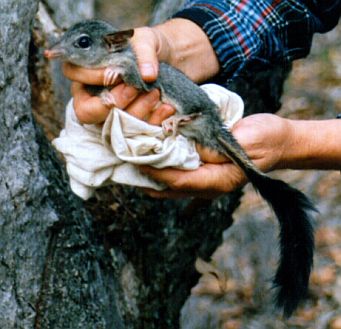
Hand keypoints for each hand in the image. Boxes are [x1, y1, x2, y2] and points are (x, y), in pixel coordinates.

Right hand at [62, 18, 218, 123]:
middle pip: (87, 111)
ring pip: (114, 124)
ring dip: (136, 110)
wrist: (170, 61)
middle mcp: (93, 95)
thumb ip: (144, 51)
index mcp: (88, 69)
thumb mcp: (146, 40)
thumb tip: (148, 75)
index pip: (74, 73)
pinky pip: (137, 131)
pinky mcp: (131, 124)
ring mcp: (111, 113)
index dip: (93, 76)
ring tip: (155, 92)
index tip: (118, 72)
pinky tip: (167, 107)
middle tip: (135, 88)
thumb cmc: (148, 49)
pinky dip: (153, 120)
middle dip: (113, 102)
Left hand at [140, 114, 291, 198]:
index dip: (156, 172)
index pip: (179, 181)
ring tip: (131, 161)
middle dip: (147, 176)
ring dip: (151, 173)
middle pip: (170, 187)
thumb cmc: (265, 139)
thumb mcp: (245, 140)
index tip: (136, 160)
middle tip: (125, 163)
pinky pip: (179, 173)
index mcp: (218, 181)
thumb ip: (219, 149)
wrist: (278, 140)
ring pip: (172, 183)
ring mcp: (207, 179)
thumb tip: (189, 152)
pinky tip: (151, 156)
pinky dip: (163, 167)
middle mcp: (209, 184)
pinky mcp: (206, 169)